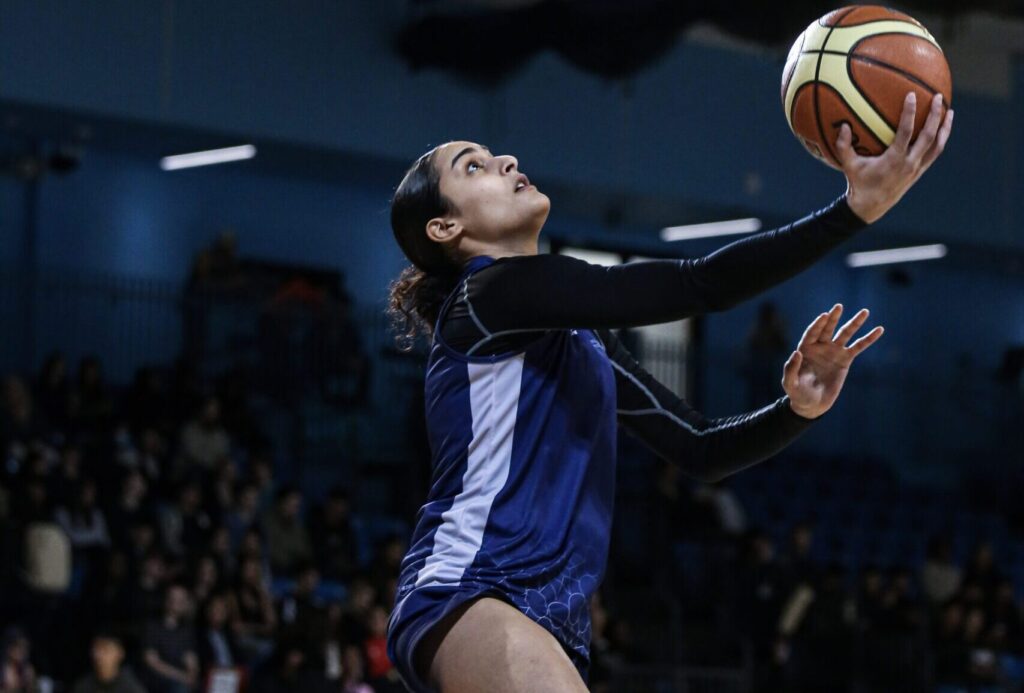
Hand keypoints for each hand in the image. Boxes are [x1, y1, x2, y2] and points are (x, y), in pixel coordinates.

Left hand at [783, 304, 883, 418]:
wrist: (812, 403)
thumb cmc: (797, 392)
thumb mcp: (789, 383)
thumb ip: (791, 369)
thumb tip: (797, 352)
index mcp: (805, 349)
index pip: (812, 333)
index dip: (818, 324)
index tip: (824, 316)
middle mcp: (820, 346)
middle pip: (827, 329)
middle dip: (833, 318)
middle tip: (838, 306)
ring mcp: (833, 351)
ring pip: (845, 334)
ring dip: (854, 323)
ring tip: (865, 311)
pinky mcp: (845, 360)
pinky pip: (858, 347)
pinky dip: (868, 339)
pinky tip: (879, 329)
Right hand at [838, 92, 953, 223]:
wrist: (870, 207)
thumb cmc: (858, 183)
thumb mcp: (848, 165)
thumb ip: (843, 146)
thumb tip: (843, 126)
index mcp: (894, 160)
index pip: (906, 132)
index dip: (909, 113)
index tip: (912, 95)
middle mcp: (909, 163)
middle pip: (928, 136)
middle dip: (935, 115)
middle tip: (937, 97)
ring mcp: (917, 168)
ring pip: (937, 145)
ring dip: (945, 128)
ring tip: (949, 112)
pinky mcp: (919, 172)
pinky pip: (934, 153)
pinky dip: (940, 140)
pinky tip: (941, 130)